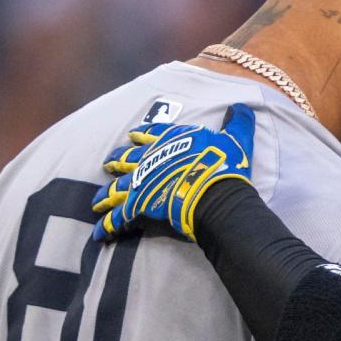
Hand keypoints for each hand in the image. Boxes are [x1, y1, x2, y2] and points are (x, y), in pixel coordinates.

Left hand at [92, 102, 256, 240]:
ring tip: (97, 200)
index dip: (142, 135)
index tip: (132, 135)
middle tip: (107, 163)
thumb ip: (237, 123)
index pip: (152, 133)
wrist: (213, 193)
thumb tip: (243, 106)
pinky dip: (108, 226)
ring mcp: (141, 182)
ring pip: (116, 187)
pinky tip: (98, 234)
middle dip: (117, 161)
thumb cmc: (223, 166)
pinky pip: (119, 218)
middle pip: (127, 158)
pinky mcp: (138, 206)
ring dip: (105, 194)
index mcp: (171, 141)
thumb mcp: (235, 139)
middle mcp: (150, 158)